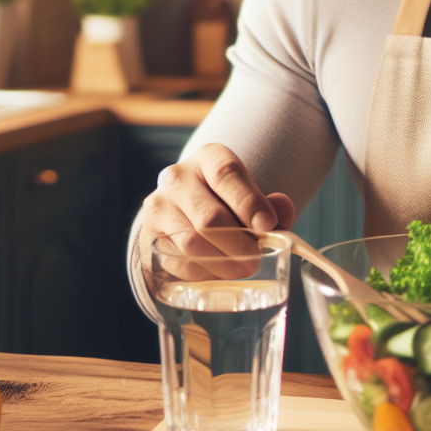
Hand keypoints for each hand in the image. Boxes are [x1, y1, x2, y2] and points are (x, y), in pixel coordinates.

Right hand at [137, 143, 295, 266]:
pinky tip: (217, 271)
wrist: (184, 210)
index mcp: (208, 158)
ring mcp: (158, 207)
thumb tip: (282, 213)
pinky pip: (178, 262)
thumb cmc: (227, 203)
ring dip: (223, 263)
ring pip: (192, 243)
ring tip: (242, 268)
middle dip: (240, 244)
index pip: (227, 174)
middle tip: (256, 258)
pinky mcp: (149, 237)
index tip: (268, 225)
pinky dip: (203, 272)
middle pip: (210, 217)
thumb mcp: (249, 195)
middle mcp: (177, 178)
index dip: (250, 202)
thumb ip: (271, 206)